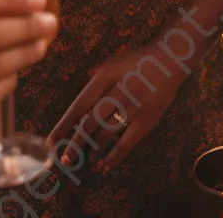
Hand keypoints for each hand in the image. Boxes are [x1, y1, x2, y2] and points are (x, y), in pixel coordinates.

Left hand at [49, 43, 184, 171]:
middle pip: (90, 122)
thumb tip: (77, 106)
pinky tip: (105, 164)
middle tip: (64, 159)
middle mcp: (118, 90)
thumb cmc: (137, 61)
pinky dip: (114, 156)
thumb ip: (94, 81)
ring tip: (86, 160)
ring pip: (107, 134)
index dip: (64, 125)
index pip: (80, 104)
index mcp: (106, 75)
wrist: (171, 58)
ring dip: (93, 150)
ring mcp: (134, 105)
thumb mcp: (113, 63)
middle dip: (75, 143)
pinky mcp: (148, 118)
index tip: (51, 142)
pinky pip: (127, 142)